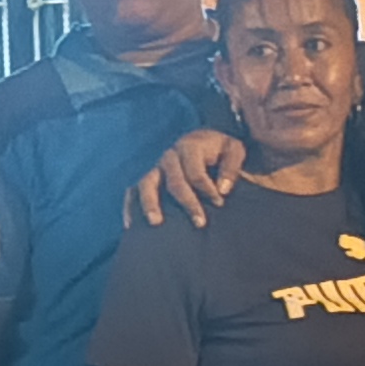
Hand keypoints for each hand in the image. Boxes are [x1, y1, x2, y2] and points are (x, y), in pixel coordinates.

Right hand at [127, 129, 245, 229]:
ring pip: (147, 183)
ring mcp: (156, 167)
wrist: (203, 141)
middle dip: (188, 203)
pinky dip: (130, 205)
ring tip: (156, 222)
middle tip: (200, 223)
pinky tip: (131, 224)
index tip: (220, 203)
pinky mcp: (149, 178)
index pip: (196, 172)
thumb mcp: (234, 150)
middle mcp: (169, 156)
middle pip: (174, 181)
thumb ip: (231, 167)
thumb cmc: (219, 149)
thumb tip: (223, 189)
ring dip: (150, 203)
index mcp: (189, 146)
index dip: (208, 189)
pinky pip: (133, 190)